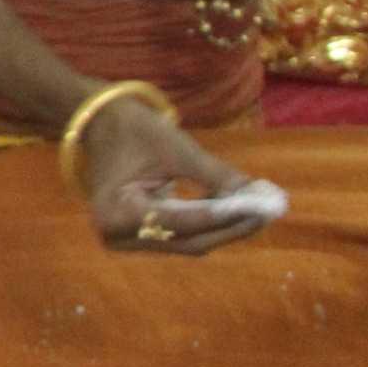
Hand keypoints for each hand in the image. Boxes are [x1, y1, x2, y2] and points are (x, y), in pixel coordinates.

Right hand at [82, 99, 274, 254]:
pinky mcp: (140, 236)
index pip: (183, 222)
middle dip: (231, 225)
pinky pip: (182, 235)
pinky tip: (236, 208)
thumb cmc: (133, 130)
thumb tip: (262, 196)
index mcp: (117, 213)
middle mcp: (119, 236)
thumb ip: (218, 177)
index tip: (263, 207)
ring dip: (225, 226)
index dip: (225, 216)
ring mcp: (128, 240)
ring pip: (189, 241)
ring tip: (259, 207)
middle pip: (189, 241)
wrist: (98, 124)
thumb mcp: (177, 150)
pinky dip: (209, 223)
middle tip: (269, 209)